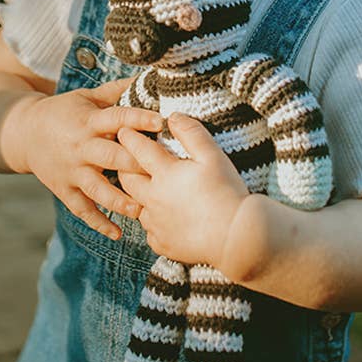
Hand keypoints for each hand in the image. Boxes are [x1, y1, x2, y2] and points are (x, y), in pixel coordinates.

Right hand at [18, 76, 162, 240]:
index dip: (138, 119)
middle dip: (135, 166)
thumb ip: (115, 91)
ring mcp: (71, 171)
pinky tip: (116, 233)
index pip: (116, 118)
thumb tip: (147, 77)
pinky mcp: (64, 189)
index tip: (161, 121)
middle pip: (110, 157)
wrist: (24, 133)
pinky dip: (98, 222)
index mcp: (88, 121)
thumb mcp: (86, 97)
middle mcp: (80, 147)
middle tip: (162, 174)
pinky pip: (82, 209)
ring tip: (140, 210)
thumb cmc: (64, 112)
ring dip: (119, 201)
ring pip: (97, 189)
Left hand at [117, 113, 251, 267]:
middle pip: (127, 179)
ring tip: (143, 187)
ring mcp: (156, 224)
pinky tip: (161, 218)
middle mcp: (153, 199)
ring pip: (135, 206)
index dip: (129, 137)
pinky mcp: (163, 244)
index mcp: (164, 174)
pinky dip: (152, 222)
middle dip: (123, 165)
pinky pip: (149, 231)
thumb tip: (173, 117)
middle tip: (126, 158)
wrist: (238, 237)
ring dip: (136, 195)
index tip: (124, 130)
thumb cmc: (227, 193)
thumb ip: (191, 133)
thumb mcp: (213, 156)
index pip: (138, 149)